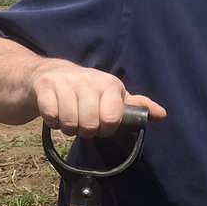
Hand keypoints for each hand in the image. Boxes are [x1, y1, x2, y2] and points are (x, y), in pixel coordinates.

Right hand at [30, 60, 165, 137]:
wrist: (46, 74)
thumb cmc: (85, 91)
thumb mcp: (112, 96)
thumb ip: (135, 106)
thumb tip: (162, 115)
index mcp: (109, 84)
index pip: (111, 120)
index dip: (105, 129)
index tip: (101, 124)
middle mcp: (89, 79)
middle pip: (89, 125)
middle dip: (85, 131)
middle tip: (82, 122)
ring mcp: (65, 81)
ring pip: (69, 124)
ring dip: (67, 128)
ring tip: (68, 117)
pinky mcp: (44, 86)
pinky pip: (51, 118)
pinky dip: (52, 122)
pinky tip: (54, 113)